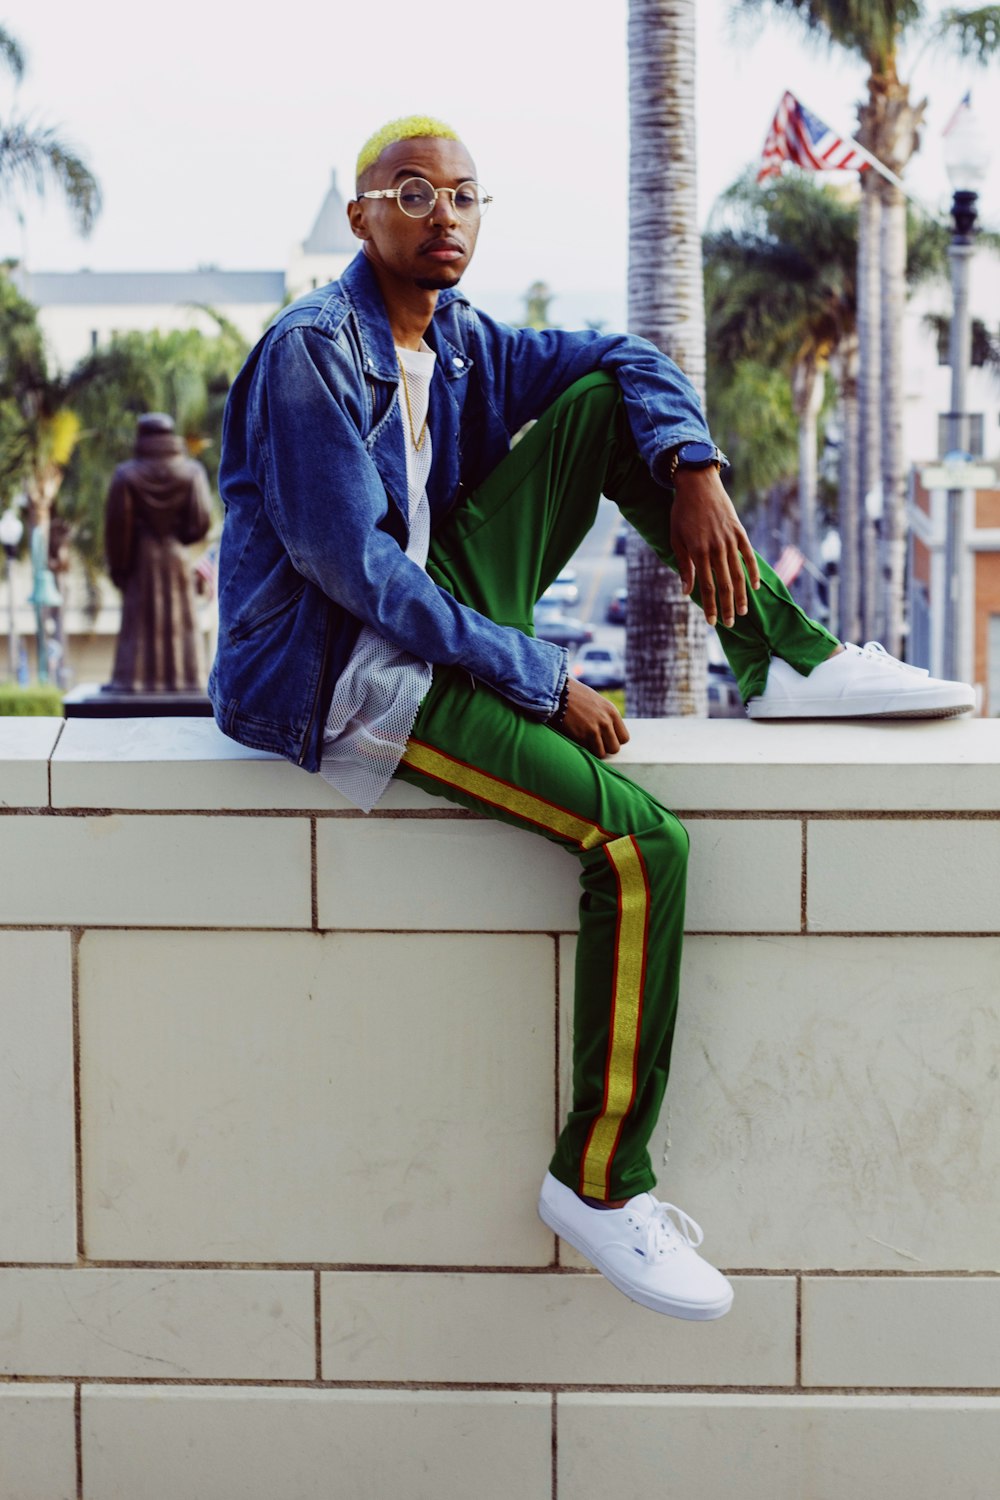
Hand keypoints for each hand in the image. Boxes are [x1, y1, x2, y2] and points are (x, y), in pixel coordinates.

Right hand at [560, 678, 629, 757]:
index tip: (606, 738)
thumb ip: (606, 717)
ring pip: (601, 753)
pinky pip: (587, 751)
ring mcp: (594, 730)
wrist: (558, 692)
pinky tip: (577, 738)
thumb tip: (610, 734)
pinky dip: (583, 748)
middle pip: (615, 748)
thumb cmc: (576, 696)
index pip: (624, 738)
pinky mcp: (581, 736)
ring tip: (585, 741)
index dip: (615, 740)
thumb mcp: (598, 703)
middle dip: (605, 748)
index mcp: (612, 712)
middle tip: (596, 742)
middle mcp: (606, 722)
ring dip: (594, 750)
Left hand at [670, 467, 760, 628]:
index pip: (707, 587)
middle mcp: (716, 548)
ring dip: (741, 595)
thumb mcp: (676, 539)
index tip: (712, 622)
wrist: (698, 484)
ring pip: (738, 574)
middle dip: (727, 607)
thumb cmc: (682, 513)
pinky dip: (753, 572)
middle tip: (730, 624)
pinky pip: (748, 556)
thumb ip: (684, 566)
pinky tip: (755, 587)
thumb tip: (686, 591)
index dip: (710, 606)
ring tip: (742, 611)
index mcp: (698, 552)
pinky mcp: (739, 532)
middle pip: (724, 585)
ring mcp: (730, 540)